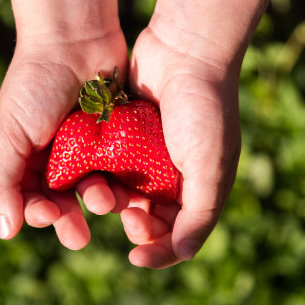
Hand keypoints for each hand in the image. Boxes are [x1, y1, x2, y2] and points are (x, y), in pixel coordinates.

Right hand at [0, 26, 127, 248]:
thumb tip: (6, 233)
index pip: (32, 202)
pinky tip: (128, 193)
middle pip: (66, 204)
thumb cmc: (34, 86)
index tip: (47, 216)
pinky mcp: (119, 143)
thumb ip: (2, 183)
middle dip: (70, 221)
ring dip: (99, 203)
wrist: (75, 40)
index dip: (39, 215)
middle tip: (79, 236)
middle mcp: (60, 161)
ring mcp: (91, 153)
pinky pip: (122, 173)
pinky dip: (123, 185)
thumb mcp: (8, 135)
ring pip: (97, 192)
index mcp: (30, 161)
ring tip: (104, 199)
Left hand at [120, 24, 240, 267]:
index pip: (177, 234)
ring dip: (116, 203)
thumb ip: (200, 214)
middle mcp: (174, 177)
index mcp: (199, 188)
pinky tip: (93, 178)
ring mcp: (148, 157)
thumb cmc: (204, 111)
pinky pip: (111, 166)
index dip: (158, 249)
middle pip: (150, 219)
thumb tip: (183, 253)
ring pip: (126, 195)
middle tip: (127, 215)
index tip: (136, 253)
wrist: (185, 50)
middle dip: (137, 226)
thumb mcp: (211, 168)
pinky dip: (103, 176)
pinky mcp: (125, 137)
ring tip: (107, 196)